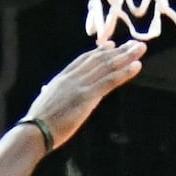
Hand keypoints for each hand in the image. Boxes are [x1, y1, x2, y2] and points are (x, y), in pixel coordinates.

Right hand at [21, 40, 148, 145]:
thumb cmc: (37, 123)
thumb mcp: (43, 102)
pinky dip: (124, 72)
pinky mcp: (87, 97)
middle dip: (118, 51)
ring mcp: (80, 86)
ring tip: (140, 49)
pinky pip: (110, 81)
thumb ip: (49, 94)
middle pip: (98, 59)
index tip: (111, 45)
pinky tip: (136, 66)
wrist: (34, 131)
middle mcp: (72, 78)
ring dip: (126, 56)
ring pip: (107, 66)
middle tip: (134, 44)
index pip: (83, 60)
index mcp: (61, 79)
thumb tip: (45, 89)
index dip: (99, 52)